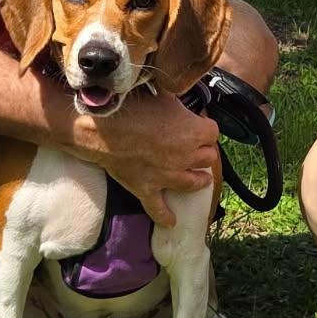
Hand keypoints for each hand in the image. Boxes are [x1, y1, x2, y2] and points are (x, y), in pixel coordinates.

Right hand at [64, 90, 218, 227]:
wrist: (103, 129)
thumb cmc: (132, 106)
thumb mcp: (163, 95)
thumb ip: (179, 105)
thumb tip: (183, 106)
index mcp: (194, 132)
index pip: (213, 131)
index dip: (206, 126)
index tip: (199, 123)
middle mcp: (186, 156)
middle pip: (208, 156)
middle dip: (204, 150)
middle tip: (197, 146)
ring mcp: (167, 176)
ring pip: (194, 182)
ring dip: (199, 180)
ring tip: (202, 179)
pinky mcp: (147, 189)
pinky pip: (159, 208)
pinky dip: (165, 216)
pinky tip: (171, 222)